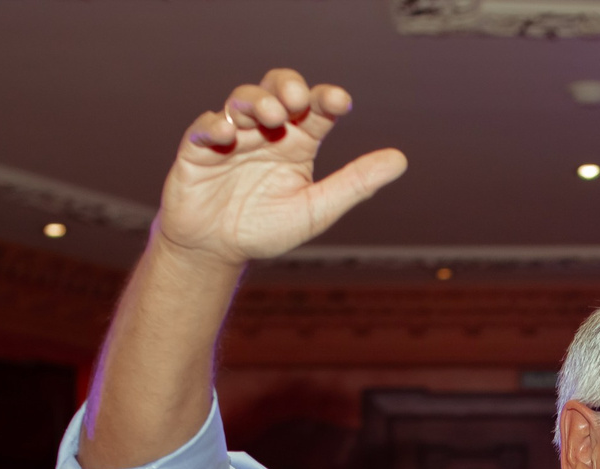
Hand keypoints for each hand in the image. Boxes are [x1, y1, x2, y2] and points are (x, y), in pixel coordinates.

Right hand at [158, 68, 407, 268]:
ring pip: (243, 100)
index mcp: (298, 142)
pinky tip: (227, 135)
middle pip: (277, 88)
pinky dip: (216, 125)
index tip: (340, 102)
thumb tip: (400, 159)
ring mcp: (233, 135)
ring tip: (270, 117)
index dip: (327, 99)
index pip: (315, 109)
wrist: (217, 251)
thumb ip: (355, 183)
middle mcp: (267, 131)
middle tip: (297, 101)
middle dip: (287, 87)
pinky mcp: (199, 147)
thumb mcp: (317, 209)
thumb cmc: (267, 227)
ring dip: (256, 102)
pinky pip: (205, 126)